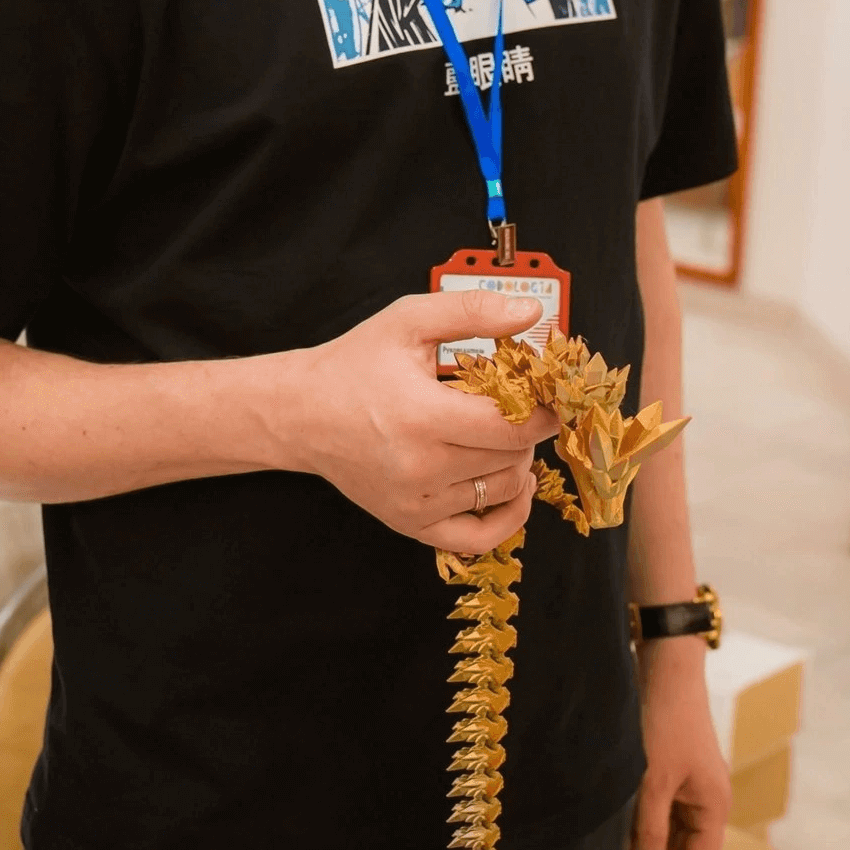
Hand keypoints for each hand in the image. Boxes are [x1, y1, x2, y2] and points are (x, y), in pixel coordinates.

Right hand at [282, 290, 558, 550]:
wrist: (301, 413)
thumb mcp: (408, 321)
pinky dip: (508, 517)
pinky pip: (478, 538)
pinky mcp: (410, 523)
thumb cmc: (354, 365)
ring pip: (502, 492)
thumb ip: (473, 311)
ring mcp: (415, 503)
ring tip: (502, 436)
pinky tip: (511, 487)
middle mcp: (420, 468)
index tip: (548, 395)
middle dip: (528, 430)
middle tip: (519, 406)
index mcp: (422, 417)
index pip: (511, 427)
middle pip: (511, 458)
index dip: (543, 411)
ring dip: (518, 464)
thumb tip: (531, 313)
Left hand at [627, 636, 729, 849]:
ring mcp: (693, 785)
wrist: (666, 669)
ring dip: (650, 844)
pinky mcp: (677, 771)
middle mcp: (709, 799)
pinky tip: (622, 825)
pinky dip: (646, 822)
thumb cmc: (664, 723)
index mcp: (714, 805)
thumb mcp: (653, 782)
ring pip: (673, 831)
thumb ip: (651, 830)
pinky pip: (665, 810)